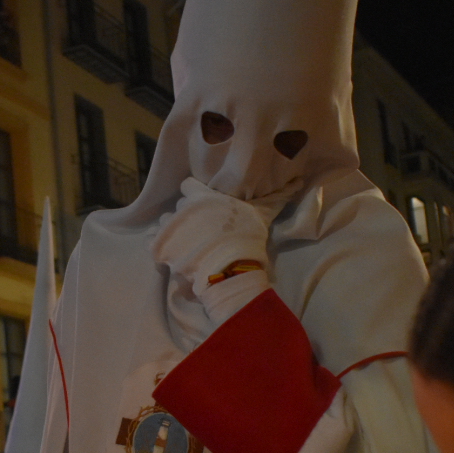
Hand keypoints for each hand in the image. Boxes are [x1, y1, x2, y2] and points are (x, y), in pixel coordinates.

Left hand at [154, 177, 303, 335]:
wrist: (228, 271)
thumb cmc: (246, 240)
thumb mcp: (260, 215)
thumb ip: (274, 198)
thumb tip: (299, 181)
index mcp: (201, 196)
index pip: (188, 186)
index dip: (194, 195)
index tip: (203, 206)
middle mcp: (181, 208)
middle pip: (178, 208)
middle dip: (186, 218)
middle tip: (201, 232)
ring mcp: (169, 229)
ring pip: (166, 224)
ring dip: (174, 233)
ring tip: (189, 247)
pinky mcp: (160, 249)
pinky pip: (155, 244)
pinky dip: (162, 249)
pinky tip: (176, 257)